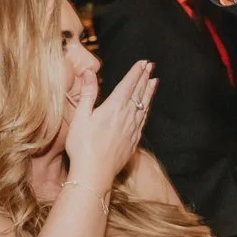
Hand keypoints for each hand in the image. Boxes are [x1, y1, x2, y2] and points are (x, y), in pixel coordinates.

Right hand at [65, 61, 154, 194]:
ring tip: (154, 82)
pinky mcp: (133, 141)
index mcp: (113, 107)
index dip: (136, 72)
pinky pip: (143, 121)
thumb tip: (90, 72)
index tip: (143, 62)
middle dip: (144, 78)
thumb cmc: (83, 146)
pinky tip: (146, 108)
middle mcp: (126, 116)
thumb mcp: (81, 117)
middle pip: (138, 93)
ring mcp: (132, 129)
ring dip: (149, 92)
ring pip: (144, 106)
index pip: (128, 84)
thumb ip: (88, 93)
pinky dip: (146, 110)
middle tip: (151, 66)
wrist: (94, 173)